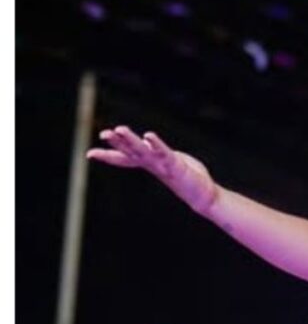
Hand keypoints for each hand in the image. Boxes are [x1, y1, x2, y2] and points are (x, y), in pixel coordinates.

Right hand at [88, 126, 218, 213]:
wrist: (203, 195)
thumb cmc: (188, 176)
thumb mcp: (169, 160)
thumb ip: (157, 152)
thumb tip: (147, 142)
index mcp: (150, 163)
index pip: (125, 159)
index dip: (108, 156)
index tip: (89, 154)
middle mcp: (153, 165)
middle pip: (131, 152)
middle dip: (117, 143)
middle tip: (103, 134)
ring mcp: (163, 166)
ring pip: (143, 152)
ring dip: (131, 141)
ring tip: (119, 129)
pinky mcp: (176, 165)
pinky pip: (164, 153)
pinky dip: (156, 144)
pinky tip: (148, 135)